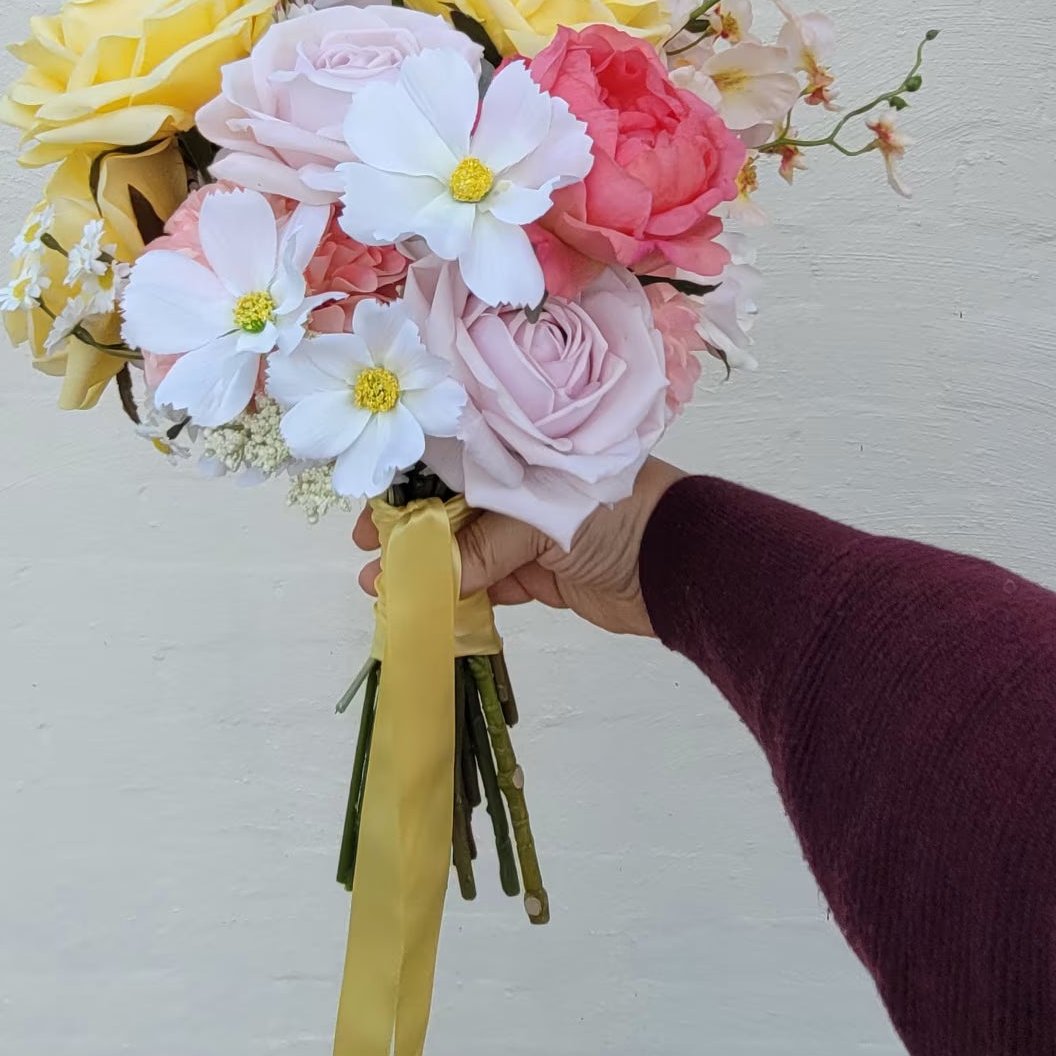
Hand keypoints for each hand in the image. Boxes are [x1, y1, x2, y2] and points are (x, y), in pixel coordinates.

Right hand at [351, 458, 682, 637]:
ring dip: (432, 568)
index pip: (457, 457)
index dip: (412, 481)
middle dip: (412, 530)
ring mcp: (535, 530)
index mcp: (527, 450)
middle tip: (371, 553)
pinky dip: (465, 594)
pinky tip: (431, 605)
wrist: (684, 568)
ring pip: (470, 547)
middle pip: (456, 505)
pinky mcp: (545, 573)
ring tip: (387, 587)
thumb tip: (426, 574)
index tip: (374, 506)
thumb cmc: (620, 515)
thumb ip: (484, 545)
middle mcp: (527, 484)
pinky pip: (494, 582)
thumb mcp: (543, 519)